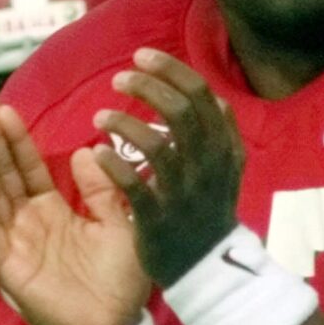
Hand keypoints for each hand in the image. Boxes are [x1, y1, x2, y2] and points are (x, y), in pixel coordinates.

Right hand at [0, 101, 150, 324]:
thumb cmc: (122, 280)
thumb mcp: (122, 225)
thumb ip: (104, 191)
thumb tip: (85, 151)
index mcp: (56, 212)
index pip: (30, 169)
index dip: (17, 142)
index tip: (6, 110)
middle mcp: (32, 224)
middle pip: (6, 176)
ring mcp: (18, 244)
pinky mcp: (12, 267)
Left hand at [93, 48, 244, 287]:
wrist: (207, 267)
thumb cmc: (208, 209)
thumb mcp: (226, 167)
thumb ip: (217, 131)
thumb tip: (208, 95)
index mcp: (225, 147)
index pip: (201, 94)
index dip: (170, 69)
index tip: (142, 57)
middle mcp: (209, 166)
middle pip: (181, 111)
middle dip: (147, 87)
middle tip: (119, 80)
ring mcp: (185, 193)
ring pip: (157, 145)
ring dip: (125, 123)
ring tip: (100, 116)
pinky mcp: (160, 219)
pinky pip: (135, 185)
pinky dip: (114, 164)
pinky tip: (97, 152)